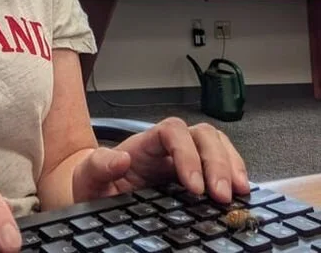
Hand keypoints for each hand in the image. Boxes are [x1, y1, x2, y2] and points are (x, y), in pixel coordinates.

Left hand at [72, 117, 249, 203]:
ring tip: (238, 193)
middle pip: (201, 135)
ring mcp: (184, 161)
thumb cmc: (93, 185)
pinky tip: (240, 196)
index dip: (187, 153)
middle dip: (217, 162)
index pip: (172, 131)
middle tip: (222, 195)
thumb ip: (98, 166)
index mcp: (144, 144)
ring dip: (231, 165)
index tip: (193, 186)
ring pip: (215, 145)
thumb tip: (120, 159)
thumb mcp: (87, 177)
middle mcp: (167, 149)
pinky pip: (221, 166)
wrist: (95, 197)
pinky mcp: (195, 178)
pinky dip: (234, 176)